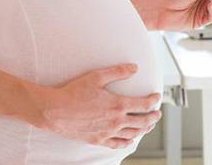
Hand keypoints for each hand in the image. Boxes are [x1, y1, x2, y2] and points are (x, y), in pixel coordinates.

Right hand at [30, 64, 161, 148]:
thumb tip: (134, 68)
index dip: (153, 101)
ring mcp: (107, 132)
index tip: (156, 97)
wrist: (55, 111)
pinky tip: (129, 140)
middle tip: (157, 113)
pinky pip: (117, 144)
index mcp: (117, 105)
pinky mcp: (98, 140)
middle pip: (142, 122)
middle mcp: (115, 121)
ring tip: (148, 126)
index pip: (143, 105)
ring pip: (132, 134)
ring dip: (143, 130)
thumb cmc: (73, 93)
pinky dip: (127, 142)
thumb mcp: (96, 77)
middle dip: (152, 117)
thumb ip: (117, 72)